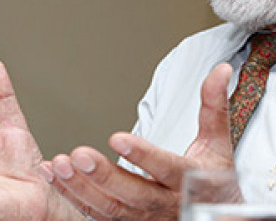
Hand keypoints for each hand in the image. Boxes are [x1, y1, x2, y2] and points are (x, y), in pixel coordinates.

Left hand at [45, 63, 237, 220]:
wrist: (215, 217)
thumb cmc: (214, 179)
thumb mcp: (218, 142)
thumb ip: (214, 105)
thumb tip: (220, 70)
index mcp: (188, 180)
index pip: (167, 168)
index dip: (143, 155)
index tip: (118, 138)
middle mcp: (165, 203)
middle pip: (133, 194)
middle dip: (104, 176)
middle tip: (79, 155)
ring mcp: (144, 218)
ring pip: (110, 208)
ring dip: (80, 188)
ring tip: (59, 164)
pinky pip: (96, 214)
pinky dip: (73, 196)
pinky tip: (54, 175)